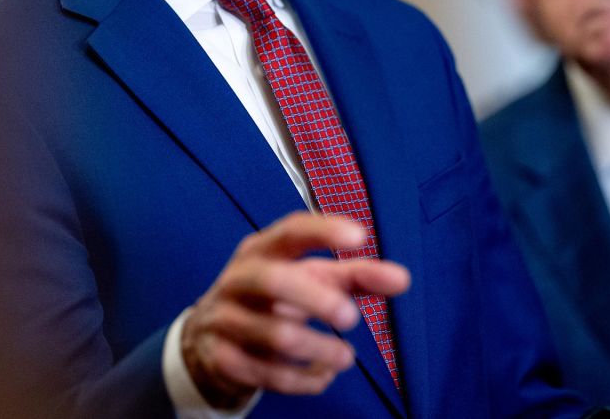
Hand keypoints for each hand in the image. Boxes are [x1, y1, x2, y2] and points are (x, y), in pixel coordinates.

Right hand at [181, 212, 410, 407]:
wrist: (207, 339)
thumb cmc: (273, 299)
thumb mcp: (309, 280)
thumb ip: (354, 276)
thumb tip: (403, 279)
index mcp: (262, 250)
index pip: (291, 231)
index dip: (324, 230)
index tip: (361, 237)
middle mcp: (239, 279)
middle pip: (274, 281)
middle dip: (317, 299)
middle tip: (353, 318)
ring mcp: (225, 319)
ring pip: (275, 335)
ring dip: (320, 349)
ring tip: (346, 357)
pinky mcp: (222, 359)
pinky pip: (267, 374)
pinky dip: (303, 380)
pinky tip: (321, 377)